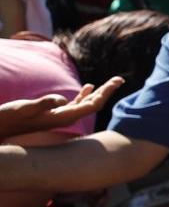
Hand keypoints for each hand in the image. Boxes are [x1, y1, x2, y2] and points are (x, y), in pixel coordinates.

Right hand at [0, 76, 123, 139]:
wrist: (1, 127)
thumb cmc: (11, 117)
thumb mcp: (26, 108)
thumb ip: (44, 104)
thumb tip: (63, 100)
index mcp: (64, 117)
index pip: (93, 105)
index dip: (106, 93)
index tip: (118, 80)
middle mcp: (67, 118)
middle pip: (94, 104)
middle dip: (107, 91)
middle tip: (120, 79)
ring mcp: (62, 117)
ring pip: (87, 104)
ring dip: (99, 93)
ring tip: (112, 82)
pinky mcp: (55, 114)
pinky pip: (76, 104)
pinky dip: (84, 95)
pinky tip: (88, 87)